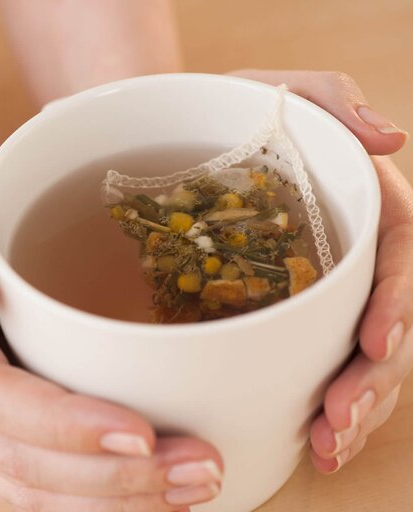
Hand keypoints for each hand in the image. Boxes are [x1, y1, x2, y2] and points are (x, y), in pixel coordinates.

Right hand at [0, 151, 223, 510]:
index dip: (59, 424)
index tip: (142, 431)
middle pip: (10, 456)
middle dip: (106, 477)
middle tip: (201, 469)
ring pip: (22, 485)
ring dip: (108, 500)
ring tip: (193, 486)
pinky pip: (28, 483)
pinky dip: (89, 499)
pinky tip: (148, 493)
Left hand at [230, 69, 411, 472]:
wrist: (174, 142)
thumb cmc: (225, 113)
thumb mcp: (271, 92)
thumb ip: (329, 101)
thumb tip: (390, 138)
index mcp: (354, 204)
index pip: (395, 256)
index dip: (395, 304)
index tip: (375, 345)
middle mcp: (343, 253)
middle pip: (384, 321)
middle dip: (372, 378)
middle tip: (337, 421)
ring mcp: (314, 288)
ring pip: (356, 355)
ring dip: (352, 406)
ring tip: (326, 445)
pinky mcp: (277, 312)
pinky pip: (309, 361)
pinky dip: (311, 402)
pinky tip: (306, 438)